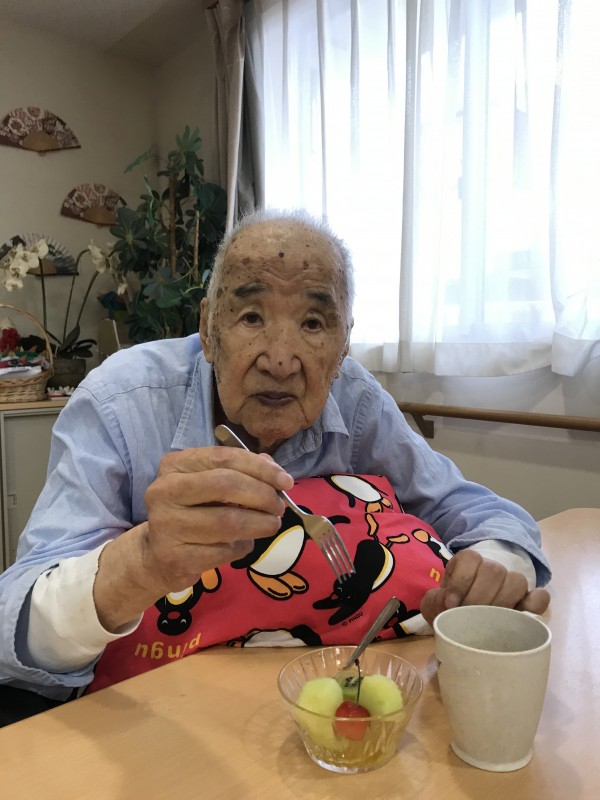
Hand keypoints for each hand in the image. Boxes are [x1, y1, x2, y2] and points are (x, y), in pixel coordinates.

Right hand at [141, 446, 293, 591]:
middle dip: (263, 495)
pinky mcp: (175, 557)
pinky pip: (224, 551)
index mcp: (174, 465)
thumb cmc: (191, 513)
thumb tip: (275, 471)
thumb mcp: (210, 485)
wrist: (156, 556)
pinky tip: (244, 543)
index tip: (286, 481)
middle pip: (226, 485)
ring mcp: (166, 525)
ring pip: (229, 522)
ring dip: (260, 524)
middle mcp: (164, 491)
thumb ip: (241, 472)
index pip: (224, 458)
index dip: (260, 468)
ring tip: (271, 524)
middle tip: (279, 506)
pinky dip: (244, 546)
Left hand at [420, 548, 549, 625]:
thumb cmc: (448, 610)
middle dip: (479, 597)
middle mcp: (491, 569)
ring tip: (489, 621)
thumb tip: (448, 604)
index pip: (470, 558)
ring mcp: (512, 584)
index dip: (460, 580)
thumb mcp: (434, 605)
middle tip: (469, 617)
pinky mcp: (528, 601)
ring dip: (502, 602)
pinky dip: (533, 606)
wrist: (462, 623)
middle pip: (493, 570)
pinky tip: (519, 617)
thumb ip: (434, 602)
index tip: (450, 604)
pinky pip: (540, 597)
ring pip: (516, 581)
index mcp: (466, 563)